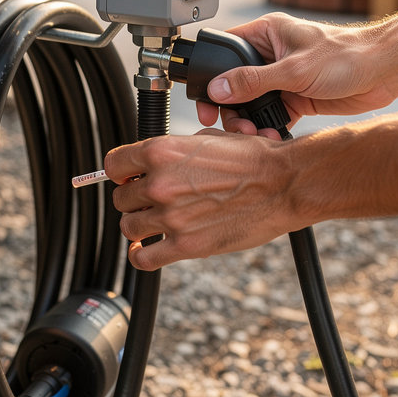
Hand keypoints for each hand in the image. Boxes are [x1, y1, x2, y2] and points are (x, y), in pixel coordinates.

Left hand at [104, 130, 295, 268]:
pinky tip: (148, 250)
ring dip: (140, 226)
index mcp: (162, 152)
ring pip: (129, 227)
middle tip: (153, 201)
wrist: (283, 183)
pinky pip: (144, 258)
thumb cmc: (253, 159)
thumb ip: (175, 152)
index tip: (129, 178)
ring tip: (157, 223)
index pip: (114, 165)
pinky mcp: (186, 245)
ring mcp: (171, 216)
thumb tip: (155, 162)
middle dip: (134, 200)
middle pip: (121, 198)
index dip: (121, 172)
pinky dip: (141, 256)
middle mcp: (160, 184)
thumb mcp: (208, 138)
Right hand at [195, 12, 395, 132]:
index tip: (207, 101)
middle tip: (233, 128)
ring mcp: (283, 78)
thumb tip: (218, 88)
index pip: (225, 51)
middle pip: (235, 83)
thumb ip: (254, 80)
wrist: (384, 72)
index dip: (211, 75)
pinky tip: (272, 138)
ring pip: (252, 104)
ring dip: (250, 122)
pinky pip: (272, 116)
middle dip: (231, 108)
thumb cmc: (348, 55)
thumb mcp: (295, 69)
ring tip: (255, 136)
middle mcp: (272, 55)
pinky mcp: (296, 98)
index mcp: (267, 34)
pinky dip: (269, 129)